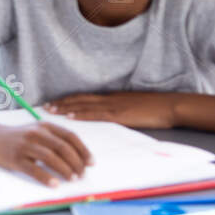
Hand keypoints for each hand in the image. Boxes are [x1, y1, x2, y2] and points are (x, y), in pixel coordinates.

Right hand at [0, 121, 92, 187]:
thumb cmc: (17, 137)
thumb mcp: (36, 131)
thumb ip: (54, 139)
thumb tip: (78, 158)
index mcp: (44, 126)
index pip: (70, 136)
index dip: (83, 150)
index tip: (91, 163)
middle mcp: (35, 133)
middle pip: (63, 148)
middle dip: (77, 163)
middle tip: (82, 174)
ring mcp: (24, 145)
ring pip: (51, 158)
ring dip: (65, 170)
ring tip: (72, 179)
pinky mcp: (15, 158)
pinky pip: (34, 169)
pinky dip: (46, 178)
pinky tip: (55, 184)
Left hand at [46, 92, 180, 129]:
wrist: (170, 106)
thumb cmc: (155, 108)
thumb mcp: (133, 106)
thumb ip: (119, 109)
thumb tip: (109, 116)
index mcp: (112, 97)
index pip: (85, 97)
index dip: (68, 99)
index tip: (54, 102)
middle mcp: (109, 99)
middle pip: (79, 99)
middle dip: (61, 103)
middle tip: (44, 106)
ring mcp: (113, 106)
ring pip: (83, 105)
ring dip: (65, 107)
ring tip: (50, 110)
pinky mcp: (119, 114)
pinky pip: (95, 114)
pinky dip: (81, 114)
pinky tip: (70, 116)